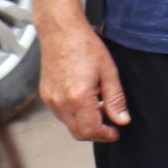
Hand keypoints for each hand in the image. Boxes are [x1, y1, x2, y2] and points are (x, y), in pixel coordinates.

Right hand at [40, 15, 129, 142]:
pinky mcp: (45, 95)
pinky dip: (75, 113)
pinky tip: (86, 99)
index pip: (91, 131)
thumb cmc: (84, 46)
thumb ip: (115, 99)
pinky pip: (61, 113)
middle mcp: (60, 102)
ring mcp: (50, 100)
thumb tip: (122, 120)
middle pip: (78, 132)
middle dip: (96, 132)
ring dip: (85, 122)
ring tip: (100, 106)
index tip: (116, 132)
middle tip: (111, 123)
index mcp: (77, 98)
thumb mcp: (109, 72)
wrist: (61, 32)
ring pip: (69, 124)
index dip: (106, 135)